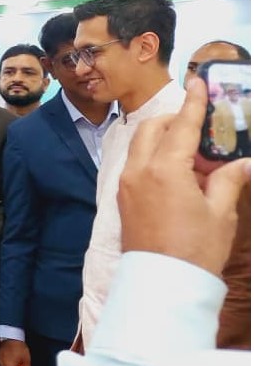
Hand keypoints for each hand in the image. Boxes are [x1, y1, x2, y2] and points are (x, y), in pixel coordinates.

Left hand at [118, 78, 250, 276]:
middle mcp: (138, 171)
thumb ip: (227, 181)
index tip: (197, 81)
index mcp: (164, 170)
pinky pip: (136, 165)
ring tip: (193, 156)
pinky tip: (177, 174)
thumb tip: (242, 162)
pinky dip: (153, 158)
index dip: (192, 103)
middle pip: (151, 129)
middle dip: (173, 120)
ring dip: (162, 139)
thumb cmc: (195, 249)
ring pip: (140, 146)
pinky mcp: (122, 199)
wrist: (162, 284)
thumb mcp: (220, 213)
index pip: (180, 126)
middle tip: (199, 126)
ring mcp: (126, 185)